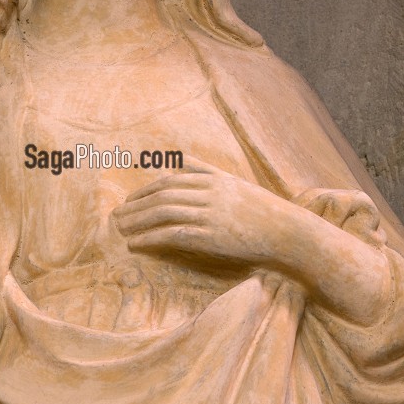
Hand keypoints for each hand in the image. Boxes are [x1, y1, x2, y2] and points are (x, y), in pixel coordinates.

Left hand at [113, 161, 270, 265]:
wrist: (287, 231)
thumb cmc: (262, 209)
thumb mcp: (234, 182)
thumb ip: (206, 170)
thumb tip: (179, 158)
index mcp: (213, 179)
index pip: (170, 180)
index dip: (146, 190)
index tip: (131, 200)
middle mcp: (208, 193)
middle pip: (162, 195)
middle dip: (136, 205)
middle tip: (116, 216)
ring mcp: (209, 214)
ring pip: (163, 213)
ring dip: (137, 221)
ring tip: (120, 229)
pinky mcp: (211, 236)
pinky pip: (172, 235)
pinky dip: (150, 239)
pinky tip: (136, 245)